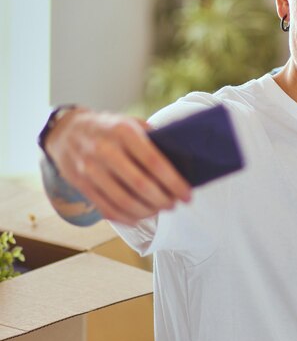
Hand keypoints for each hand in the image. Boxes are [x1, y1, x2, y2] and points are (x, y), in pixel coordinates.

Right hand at [45, 109, 190, 224]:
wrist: (66, 131)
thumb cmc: (109, 128)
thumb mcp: (131, 123)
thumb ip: (153, 139)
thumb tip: (180, 161)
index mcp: (123, 132)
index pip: (154, 162)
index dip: (174, 182)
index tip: (187, 194)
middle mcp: (105, 150)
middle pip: (141, 185)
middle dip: (163, 199)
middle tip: (175, 204)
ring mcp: (90, 169)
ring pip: (124, 201)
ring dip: (147, 211)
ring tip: (159, 210)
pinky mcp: (81, 184)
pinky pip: (107, 208)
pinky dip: (127, 217)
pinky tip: (140, 217)